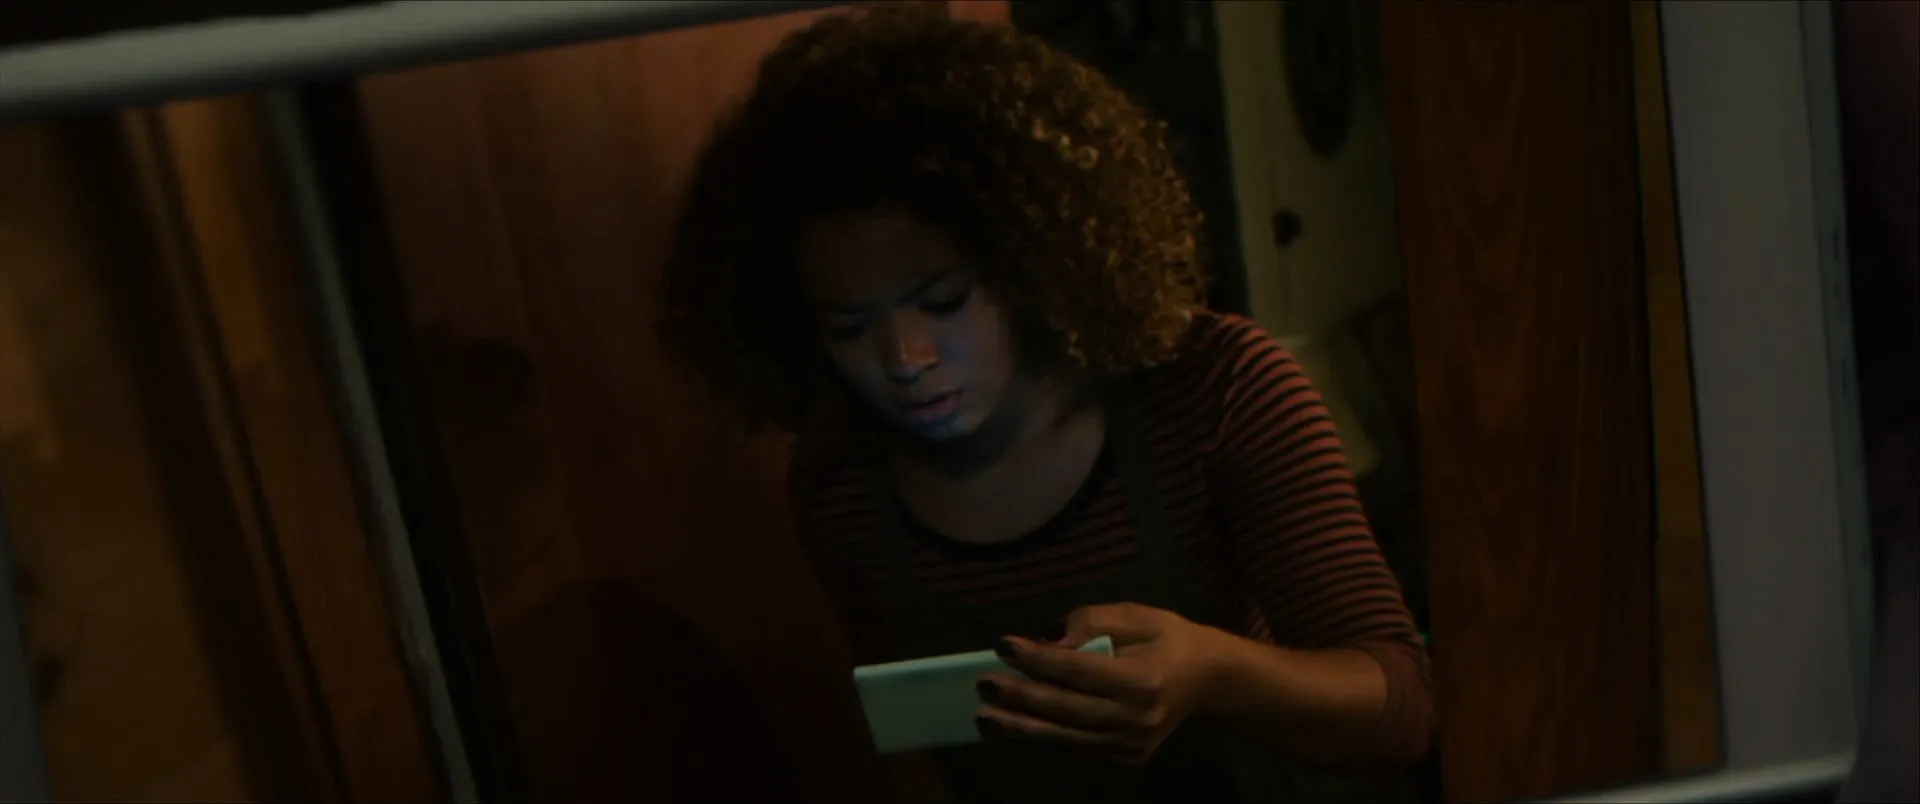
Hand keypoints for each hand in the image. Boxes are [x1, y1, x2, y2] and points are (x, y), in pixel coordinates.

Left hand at [975, 603, 1228, 763]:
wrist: (1210, 681)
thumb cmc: (1168, 639)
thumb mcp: (1136, 616)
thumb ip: (1091, 623)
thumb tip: (1046, 640)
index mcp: (1142, 679)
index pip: (1078, 671)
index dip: (1038, 660)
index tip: (1003, 644)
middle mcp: (1136, 718)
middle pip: (1066, 709)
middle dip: (1020, 697)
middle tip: (983, 685)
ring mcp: (1131, 744)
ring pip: (1066, 736)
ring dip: (1021, 727)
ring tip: (984, 717)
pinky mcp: (1126, 757)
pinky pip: (1076, 744)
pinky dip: (1043, 734)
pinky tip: (1012, 725)